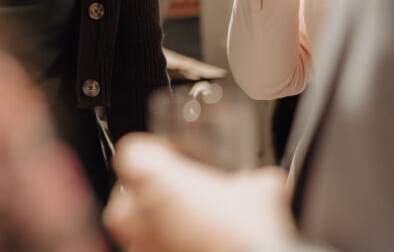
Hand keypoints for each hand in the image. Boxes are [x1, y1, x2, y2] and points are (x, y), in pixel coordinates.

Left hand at [103, 135, 295, 251]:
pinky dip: (165, 248)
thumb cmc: (242, 233)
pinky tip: (192, 248)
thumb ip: (256, 181)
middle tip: (180, 198)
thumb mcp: (259, 193)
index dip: (152, 152)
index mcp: (150, 179)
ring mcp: (137, 246)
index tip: (170, 157)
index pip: (132, 152)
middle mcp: (134, 213)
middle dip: (150, 195)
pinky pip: (148, 251)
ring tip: (188, 229)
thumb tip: (267, 182)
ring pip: (135, 230)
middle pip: (127, 194)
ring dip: (156, 227)